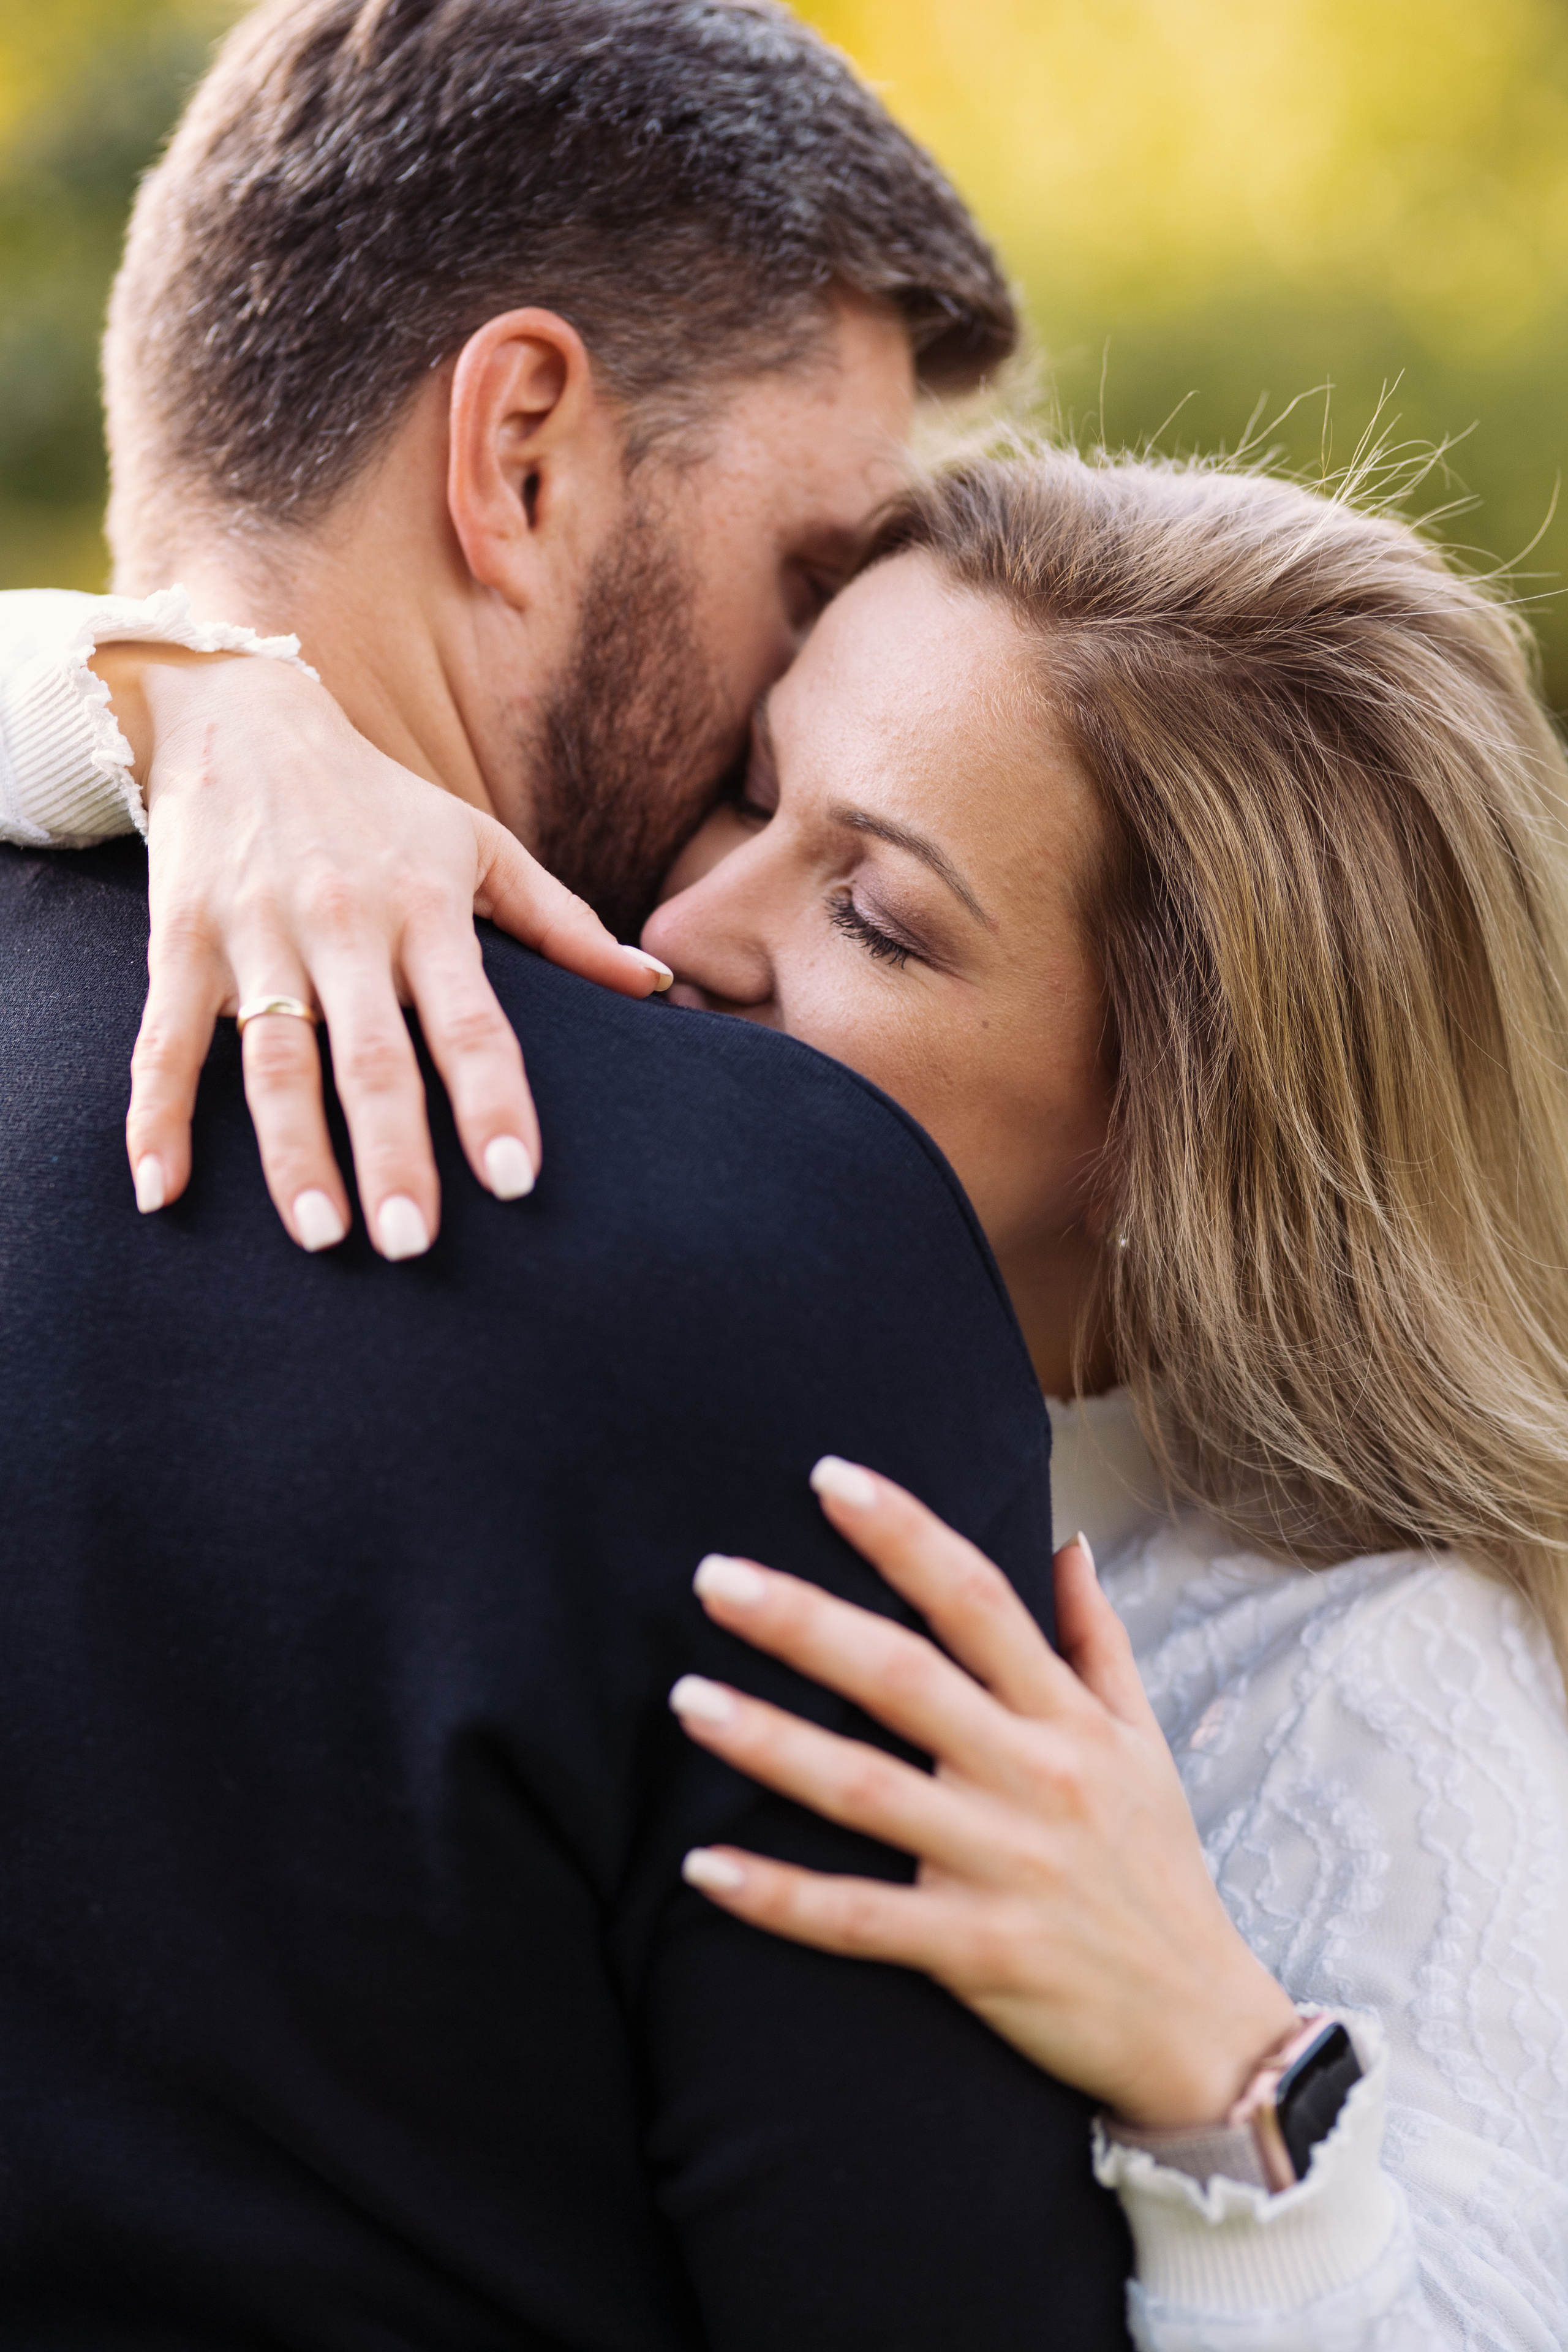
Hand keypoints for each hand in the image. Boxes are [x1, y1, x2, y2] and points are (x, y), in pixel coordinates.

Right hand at [96, 647, 670, 1256]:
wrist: (240, 714)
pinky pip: (165, 1041)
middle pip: (371, 1057)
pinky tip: (160, 1192)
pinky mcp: (178, 941)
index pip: (469, 1019)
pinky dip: (154, 1118)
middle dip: (393, 1153)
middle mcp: (342, 926)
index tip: (515, 1180)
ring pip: (273, 1061)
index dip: (492, 1099)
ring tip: (320, 1236)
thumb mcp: (478, 844)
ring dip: (292, 1154)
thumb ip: (564, 923)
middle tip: (412, 1243)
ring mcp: (256, 936)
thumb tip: (657, 987)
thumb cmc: (378, 801)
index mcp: (425, 908)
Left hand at [670, 1462, 1299, 2128]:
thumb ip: (1095, 1638)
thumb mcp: (1145, 1743)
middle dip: (805, 1622)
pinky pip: (858, 1921)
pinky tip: (702, 1868)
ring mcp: (1001, 1866)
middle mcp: (1033, 1777)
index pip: (976, 1598)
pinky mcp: (974, 1953)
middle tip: (713, 1576)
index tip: (828, 1477)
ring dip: (769, 1743)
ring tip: (684, 1700)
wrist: (1203, 2029)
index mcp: (1066, 1718)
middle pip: (904, 1678)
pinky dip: (779, 1898)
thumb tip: (1064, 1541)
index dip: (903, 1532)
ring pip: (866, 1792)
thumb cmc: (1157, 1870)